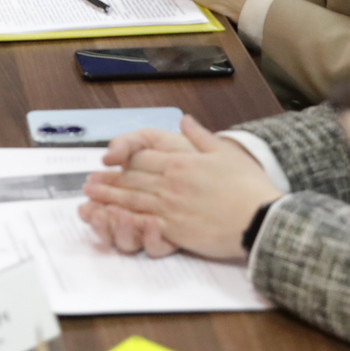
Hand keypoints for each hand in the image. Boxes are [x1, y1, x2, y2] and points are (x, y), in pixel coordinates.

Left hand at [79, 116, 280, 259]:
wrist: (261, 219)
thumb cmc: (248, 187)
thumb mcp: (225, 152)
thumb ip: (201, 136)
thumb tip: (185, 120)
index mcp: (181, 162)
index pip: (143, 158)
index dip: (123, 161)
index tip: (108, 163)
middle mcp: (171, 183)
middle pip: (132, 180)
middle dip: (108, 181)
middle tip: (88, 183)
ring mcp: (171, 207)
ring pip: (132, 201)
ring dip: (108, 199)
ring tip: (90, 199)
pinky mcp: (175, 231)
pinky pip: (143, 223)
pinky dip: (124, 220)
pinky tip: (112, 219)